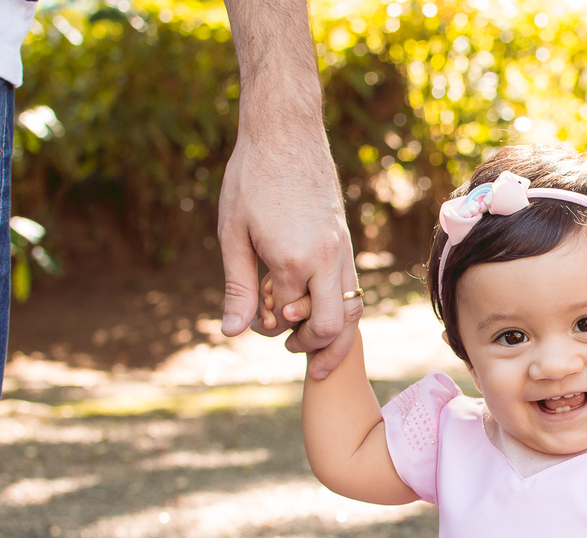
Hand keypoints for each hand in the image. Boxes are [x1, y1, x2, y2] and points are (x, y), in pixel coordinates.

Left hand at [218, 125, 360, 379]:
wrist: (286, 132)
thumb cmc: (251, 178)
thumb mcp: (233, 234)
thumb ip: (237, 286)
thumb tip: (233, 332)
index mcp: (292, 259)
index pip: (285, 317)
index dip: (266, 326)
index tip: (252, 316)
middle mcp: (325, 260)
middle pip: (331, 327)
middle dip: (309, 345)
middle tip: (288, 347)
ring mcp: (342, 251)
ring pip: (353, 312)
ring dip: (335, 338)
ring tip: (317, 357)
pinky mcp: (347, 243)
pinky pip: (353, 290)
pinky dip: (342, 312)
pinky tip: (323, 315)